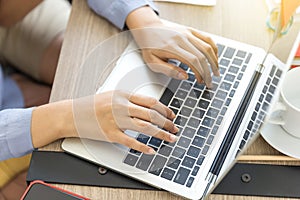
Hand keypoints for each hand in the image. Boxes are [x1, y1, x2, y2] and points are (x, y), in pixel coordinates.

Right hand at [32, 90, 177, 154]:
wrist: (70, 114)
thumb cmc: (90, 105)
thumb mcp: (111, 96)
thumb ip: (129, 100)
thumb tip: (148, 107)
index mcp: (123, 95)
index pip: (151, 102)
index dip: (165, 109)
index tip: (172, 115)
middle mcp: (120, 106)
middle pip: (151, 114)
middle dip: (167, 122)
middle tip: (175, 128)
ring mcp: (115, 120)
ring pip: (145, 127)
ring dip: (161, 134)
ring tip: (170, 138)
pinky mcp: (109, 134)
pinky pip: (130, 141)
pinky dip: (143, 147)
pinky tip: (151, 150)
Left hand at [126, 7, 218, 87]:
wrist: (147, 29)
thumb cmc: (149, 47)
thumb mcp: (152, 62)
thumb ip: (168, 70)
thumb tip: (185, 77)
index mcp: (172, 47)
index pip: (192, 61)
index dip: (200, 73)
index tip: (201, 82)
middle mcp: (181, 38)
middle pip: (202, 55)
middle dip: (208, 71)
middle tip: (210, 82)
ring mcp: (187, 32)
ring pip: (207, 47)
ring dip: (214, 61)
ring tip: (216, 72)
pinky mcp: (191, 30)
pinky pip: (207, 38)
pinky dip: (214, 49)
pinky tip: (215, 58)